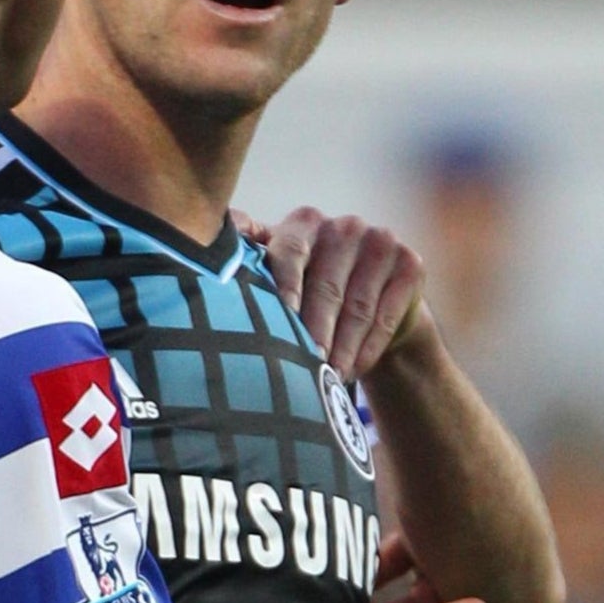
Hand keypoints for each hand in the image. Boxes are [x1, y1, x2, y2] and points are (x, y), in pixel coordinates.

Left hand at [237, 207, 425, 380]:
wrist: (371, 300)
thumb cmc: (306, 289)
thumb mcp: (275, 272)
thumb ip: (244, 260)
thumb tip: (193, 253)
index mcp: (304, 222)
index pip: (290, 253)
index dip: (283, 290)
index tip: (278, 325)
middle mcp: (345, 225)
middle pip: (327, 286)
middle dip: (314, 332)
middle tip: (305, 366)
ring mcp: (381, 241)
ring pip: (358, 305)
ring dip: (342, 348)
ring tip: (327, 379)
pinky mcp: (410, 264)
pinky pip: (388, 313)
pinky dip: (370, 346)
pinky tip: (353, 370)